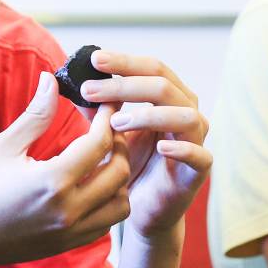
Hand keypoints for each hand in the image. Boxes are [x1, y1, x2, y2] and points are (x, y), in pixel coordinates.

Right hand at [0, 71, 130, 267]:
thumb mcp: (3, 146)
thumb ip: (35, 114)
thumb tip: (51, 80)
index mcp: (52, 181)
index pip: (98, 144)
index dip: (106, 118)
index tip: (105, 102)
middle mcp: (69, 210)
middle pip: (119, 172)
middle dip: (117, 143)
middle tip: (105, 125)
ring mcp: (71, 231)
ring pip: (121, 202)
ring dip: (118, 176)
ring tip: (100, 155)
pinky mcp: (68, 244)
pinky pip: (107, 222)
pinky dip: (108, 200)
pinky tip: (90, 183)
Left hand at [79, 51, 211, 240]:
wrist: (141, 207)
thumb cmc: (127, 161)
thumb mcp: (107, 130)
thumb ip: (96, 107)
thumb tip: (66, 82)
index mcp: (168, 96)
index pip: (152, 68)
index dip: (125, 62)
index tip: (94, 60)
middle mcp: (186, 112)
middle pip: (164, 86)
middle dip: (125, 85)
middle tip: (89, 90)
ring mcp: (196, 141)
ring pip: (185, 116)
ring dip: (149, 115)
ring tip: (114, 123)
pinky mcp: (199, 172)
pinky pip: (201, 156)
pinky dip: (182, 149)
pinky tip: (160, 148)